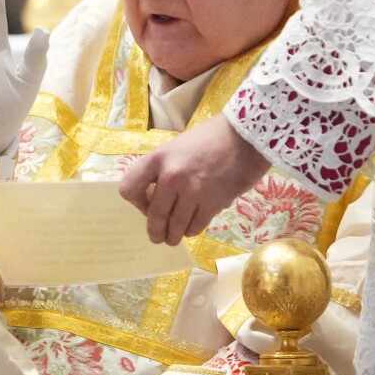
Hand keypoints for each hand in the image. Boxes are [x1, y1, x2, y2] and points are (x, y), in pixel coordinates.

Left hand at [119, 115, 270, 245]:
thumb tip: (156, 198)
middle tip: (158, 237)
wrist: (245, 136)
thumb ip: (164, 170)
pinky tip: (192, 228)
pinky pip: (196, 226)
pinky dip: (192, 230)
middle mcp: (171, 176)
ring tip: (174, 238)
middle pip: (154, 215)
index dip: (135, 202)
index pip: (129, 188)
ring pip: (175, 225)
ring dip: (173, 236)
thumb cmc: (210, 138)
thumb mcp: (177, 148)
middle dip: (155, 231)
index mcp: (158, 158)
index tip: (146, 206)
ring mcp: (192, 191)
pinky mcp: (213, 203)